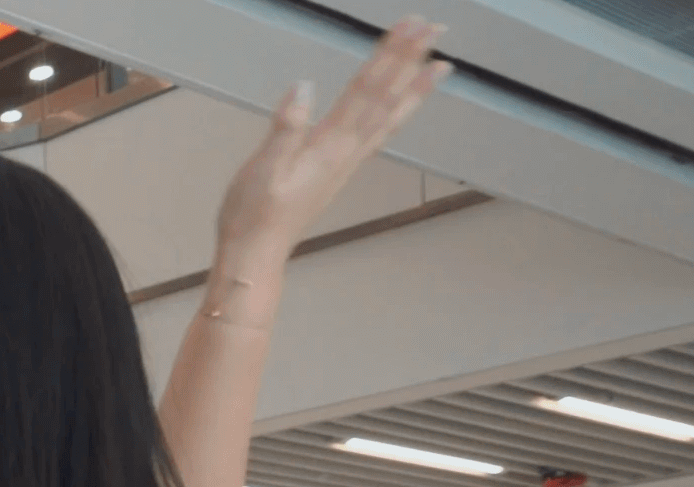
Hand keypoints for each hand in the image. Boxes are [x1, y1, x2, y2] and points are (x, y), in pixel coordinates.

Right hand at [212, 17, 447, 275]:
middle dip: (409, 59)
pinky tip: (402, 105)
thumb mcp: (262, 170)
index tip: (411, 26)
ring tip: (440, 64)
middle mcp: (347, 151)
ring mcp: (347, 161)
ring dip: (414, 87)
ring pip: (388, 116)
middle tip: (434, 27)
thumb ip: (286, 128)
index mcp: (329, 146)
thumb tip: (305, 87)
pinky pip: (379, 134)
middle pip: (384, 97)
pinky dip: (397, 114)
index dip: (389, 55)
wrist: (255, 254)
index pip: (366, 90)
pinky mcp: (340, 170)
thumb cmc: (253, 215)